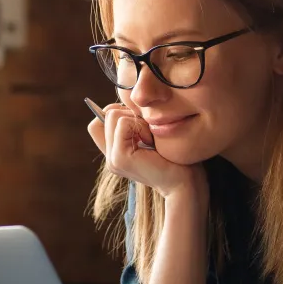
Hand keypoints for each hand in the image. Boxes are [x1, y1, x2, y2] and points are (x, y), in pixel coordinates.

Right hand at [87, 103, 203, 198]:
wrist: (184, 182)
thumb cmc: (174, 157)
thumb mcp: (151, 134)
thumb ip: (135, 123)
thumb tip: (128, 101)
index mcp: (115, 152)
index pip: (99, 122)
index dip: (119, 113)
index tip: (141, 125)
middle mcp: (110, 156)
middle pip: (107, 113)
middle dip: (132, 115)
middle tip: (149, 133)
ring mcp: (112, 158)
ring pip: (113, 115)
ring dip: (137, 121)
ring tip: (151, 139)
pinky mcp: (119, 157)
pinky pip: (123, 123)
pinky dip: (140, 127)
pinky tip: (152, 143)